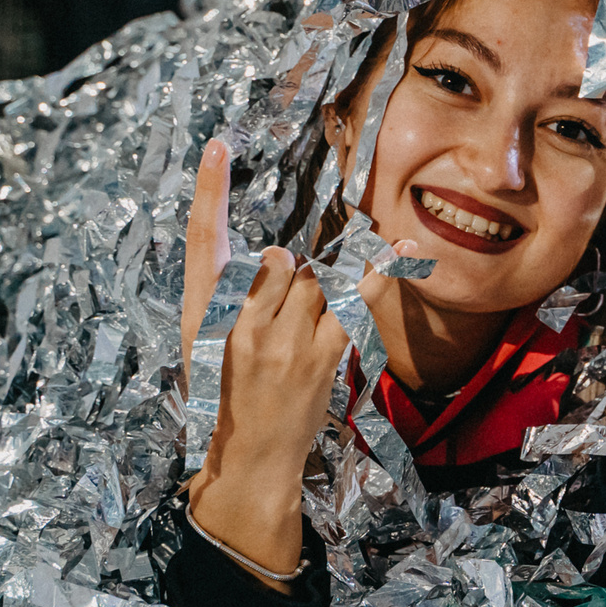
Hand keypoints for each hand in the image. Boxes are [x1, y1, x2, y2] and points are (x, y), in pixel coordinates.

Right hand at [181, 141, 352, 587]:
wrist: (250, 459)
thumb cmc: (229, 398)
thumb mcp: (214, 345)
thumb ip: (242, 298)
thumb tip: (281, 259)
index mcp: (204, 314)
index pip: (202, 240)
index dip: (207, 192)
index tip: (216, 147)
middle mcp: (240, 322)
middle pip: (282, 261)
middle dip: (296, 277)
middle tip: (290, 318)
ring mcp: (282, 340)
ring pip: (319, 280)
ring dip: (327, 293)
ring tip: (317, 323)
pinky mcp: (320, 354)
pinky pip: (358, 299)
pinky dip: (381, 273)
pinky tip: (404, 246)